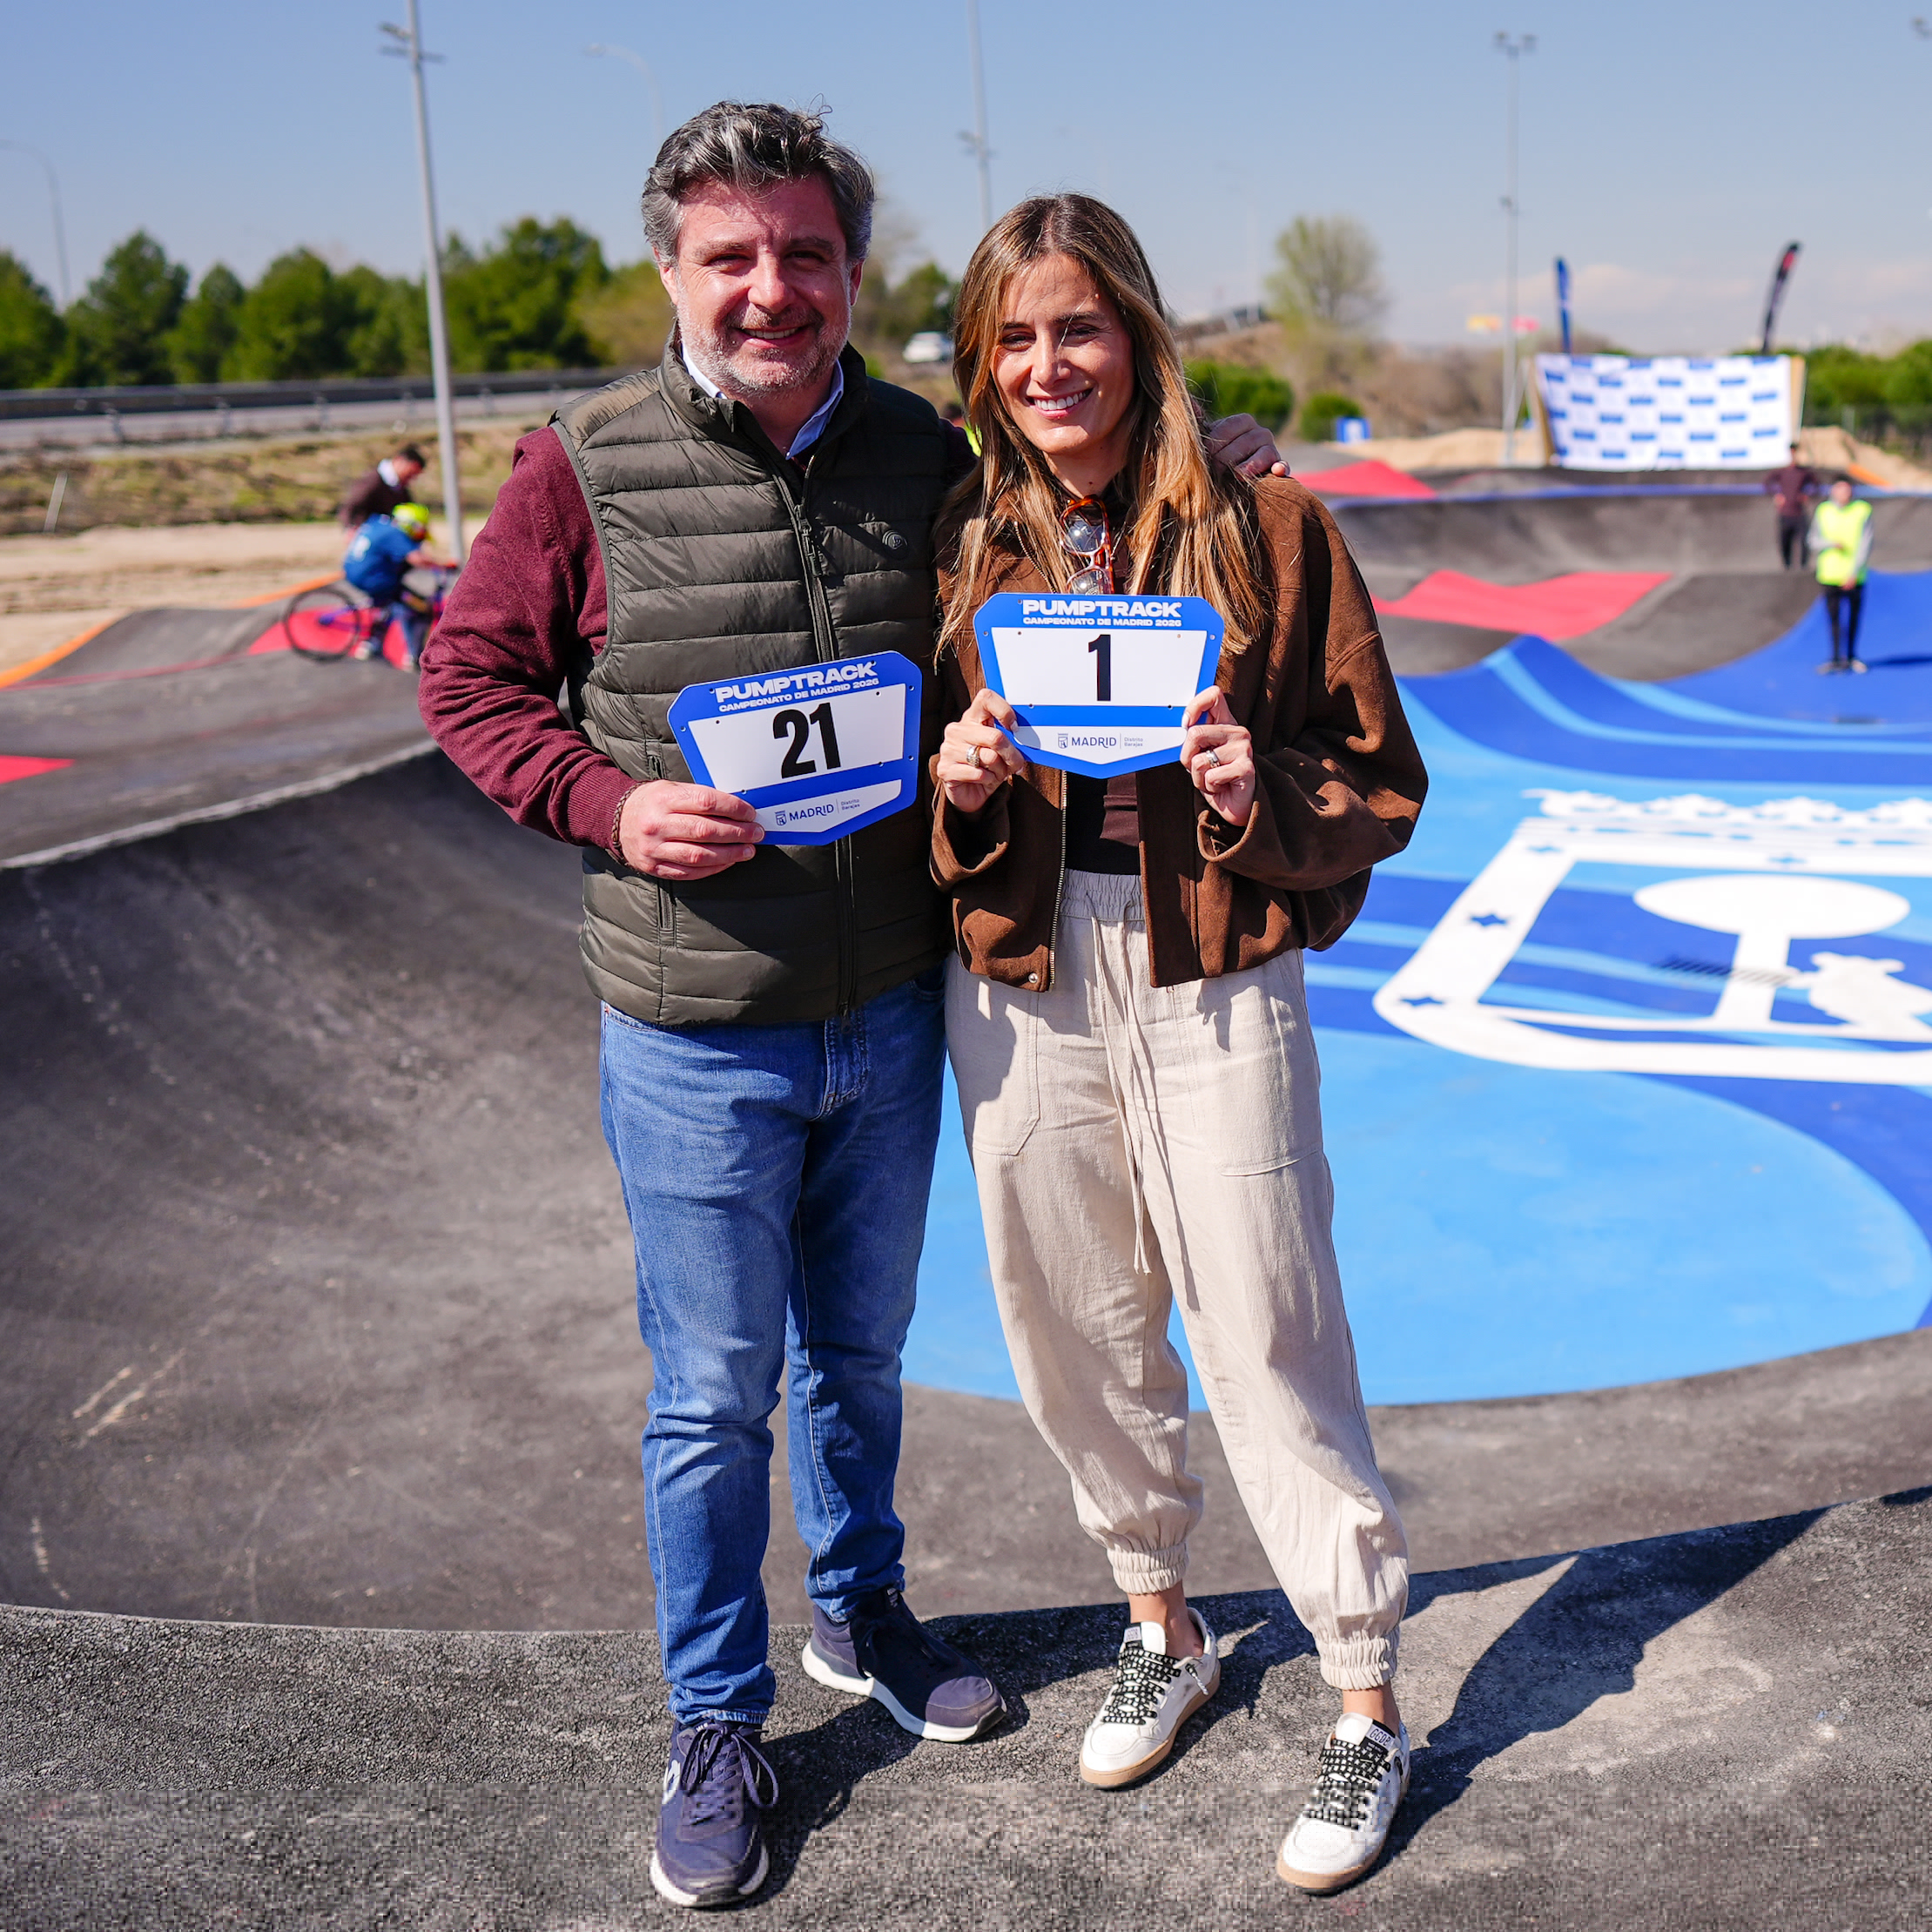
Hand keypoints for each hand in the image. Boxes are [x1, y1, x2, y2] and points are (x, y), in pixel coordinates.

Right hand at [618, 779, 761, 879]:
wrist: (615, 819)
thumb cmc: (650, 803)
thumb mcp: (670, 789)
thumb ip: (698, 798)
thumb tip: (736, 809)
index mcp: (663, 799)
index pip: (705, 802)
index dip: (732, 808)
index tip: (750, 813)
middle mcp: (657, 824)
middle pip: (705, 830)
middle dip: (736, 833)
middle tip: (755, 833)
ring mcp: (654, 848)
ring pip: (699, 855)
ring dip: (729, 854)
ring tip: (747, 850)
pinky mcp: (654, 866)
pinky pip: (688, 872)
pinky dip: (712, 868)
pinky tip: (727, 862)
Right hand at [936, 688, 1026, 813]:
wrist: (970, 792)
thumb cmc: (987, 767)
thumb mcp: (1001, 750)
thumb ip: (1009, 740)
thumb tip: (1023, 739)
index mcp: (971, 718)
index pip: (986, 698)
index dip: (1004, 710)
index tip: (1014, 727)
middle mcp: (957, 730)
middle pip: (995, 736)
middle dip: (1011, 754)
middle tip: (1016, 763)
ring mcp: (948, 749)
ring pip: (990, 757)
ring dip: (1000, 770)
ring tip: (997, 773)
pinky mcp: (945, 769)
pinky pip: (978, 774)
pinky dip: (988, 780)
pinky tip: (985, 780)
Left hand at [1180, 687, 1255, 825]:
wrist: (1236, 805)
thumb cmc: (1216, 778)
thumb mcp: (1199, 755)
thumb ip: (1194, 739)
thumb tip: (1182, 726)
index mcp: (1226, 724)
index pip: (1214, 695)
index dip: (1194, 706)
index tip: (1186, 725)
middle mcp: (1238, 732)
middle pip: (1195, 733)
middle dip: (1187, 756)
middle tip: (1198, 768)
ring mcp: (1244, 749)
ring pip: (1199, 759)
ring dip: (1198, 777)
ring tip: (1212, 779)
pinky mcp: (1245, 768)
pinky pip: (1210, 776)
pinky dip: (1209, 786)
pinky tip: (1221, 786)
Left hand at [1206, 413, 1288, 478]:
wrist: (1231, 480)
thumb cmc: (1216, 457)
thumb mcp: (1208, 440)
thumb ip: (1200, 424)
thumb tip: (1190, 405)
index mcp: (1242, 422)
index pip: (1231, 425)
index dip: (1217, 439)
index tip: (1205, 453)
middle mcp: (1259, 432)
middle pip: (1246, 440)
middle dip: (1229, 456)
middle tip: (1215, 470)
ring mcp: (1271, 448)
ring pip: (1264, 452)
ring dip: (1251, 465)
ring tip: (1238, 476)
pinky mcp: (1278, 466)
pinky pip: (1282, 464)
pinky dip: (1281, 467)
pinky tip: (1277, 472)